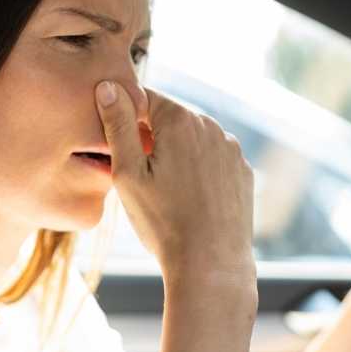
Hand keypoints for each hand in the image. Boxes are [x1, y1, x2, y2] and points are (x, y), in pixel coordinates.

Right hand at [95, 81, 255, 291]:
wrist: (211, 265)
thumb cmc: (163, 222)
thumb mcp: (127, 173)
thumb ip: (118, 125)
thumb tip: (108, 86)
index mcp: (181, 120)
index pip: (144, 97)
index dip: (125, 118)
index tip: (116, 146)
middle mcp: (212, 126)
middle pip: (170, 118)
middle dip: (151, 136)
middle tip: (137, 174)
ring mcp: (231, 149)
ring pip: (193, 139)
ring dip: (175, 152)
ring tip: (162, 191)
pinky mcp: (242, 172)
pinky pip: (213, 159)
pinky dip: (198, 169)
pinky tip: (188, 199)